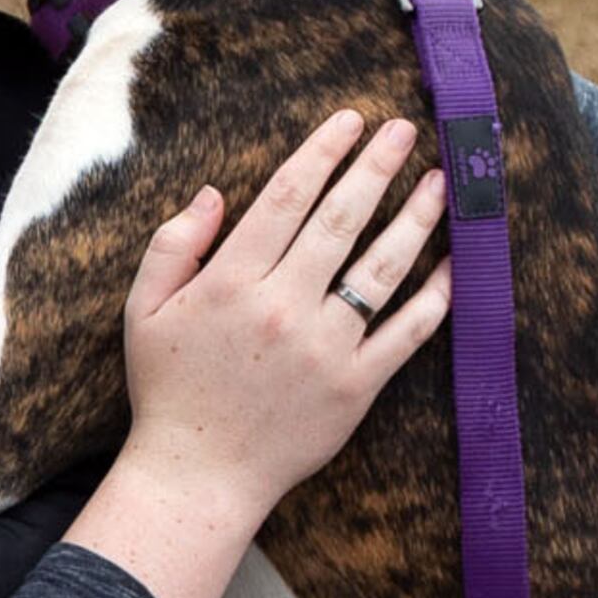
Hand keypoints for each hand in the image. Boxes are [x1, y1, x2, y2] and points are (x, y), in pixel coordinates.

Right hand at [65, 107, 451, 597]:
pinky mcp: (355, 387)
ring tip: (440, 182)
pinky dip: (435, 297)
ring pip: (383, 268)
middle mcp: (284, 307)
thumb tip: (217, 193)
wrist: (197, 475)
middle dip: (376, 168)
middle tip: (404, 131)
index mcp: (232, 282)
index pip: (287, 197)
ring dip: (416, 218)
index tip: (350, 122)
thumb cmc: (168, 390)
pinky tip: (453, 265)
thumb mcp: (143, 310)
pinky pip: (406, 334)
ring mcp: (325, 348)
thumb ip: (174, 245)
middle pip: (341, 220)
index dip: (323, 152)